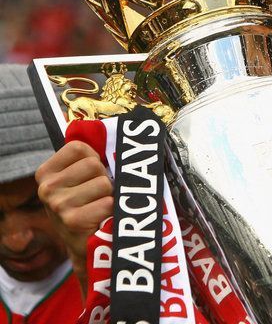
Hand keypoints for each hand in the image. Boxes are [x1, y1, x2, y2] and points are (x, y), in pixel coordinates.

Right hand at [35, 141, 113, 288]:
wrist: (84, 244)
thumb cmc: (85, 205)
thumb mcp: (76, 180)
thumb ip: (86, 159)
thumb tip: (115, 138)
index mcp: (45, 173)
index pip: (79, 148)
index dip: (94, 159)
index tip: (90, 175)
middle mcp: (47, 188)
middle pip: (94, 165)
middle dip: (104, 178)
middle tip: (97, 194)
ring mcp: (58, 205)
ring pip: (104, 183)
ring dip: (109, 195)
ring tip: (99, 206)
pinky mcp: (73, 221)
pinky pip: (108, 203)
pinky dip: (112, 210)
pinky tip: (101, 218)